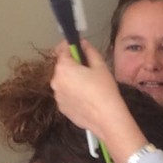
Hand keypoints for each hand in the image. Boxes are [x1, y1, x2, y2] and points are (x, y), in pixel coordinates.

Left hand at [52, 40, 145, 160]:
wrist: (106, 118)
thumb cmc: (104, 92)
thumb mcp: (100, 66)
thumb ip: (89, 51)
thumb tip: (83, 44)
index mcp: (63, 69)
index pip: (62, 50)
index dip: (70, 46)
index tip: (77, 45)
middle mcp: (56, 82)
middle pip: (62, 67)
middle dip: (73, 65)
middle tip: (89, 69)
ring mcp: (58, 96)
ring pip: (64, 82)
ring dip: (72, 80)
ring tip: (89, 85)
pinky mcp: (62, 108)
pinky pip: (66, 95)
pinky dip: (73, 93)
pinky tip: (86, 97)